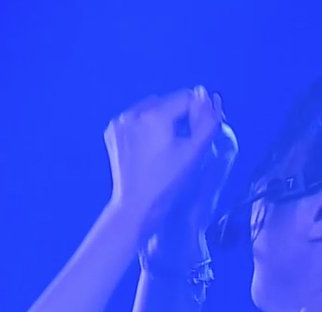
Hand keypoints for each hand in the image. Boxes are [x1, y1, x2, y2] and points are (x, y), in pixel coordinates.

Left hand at [103, 86, 222, 241]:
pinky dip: (146, 128)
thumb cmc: (169, 181)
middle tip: (187, 142)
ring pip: (151, 110)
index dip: (200, 114)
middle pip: (168, 102)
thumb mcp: (195, 152)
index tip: (202, 133)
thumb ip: (207, 121)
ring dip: (164, 120)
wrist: (138, 204)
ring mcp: (119, 123)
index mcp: (154, 115)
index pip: (187, 98)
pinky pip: (135, 121)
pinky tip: (152, 149)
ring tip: (169, 146)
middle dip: (181, 117)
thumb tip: (208, 97)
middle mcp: (133, 113)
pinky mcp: (113, 133)